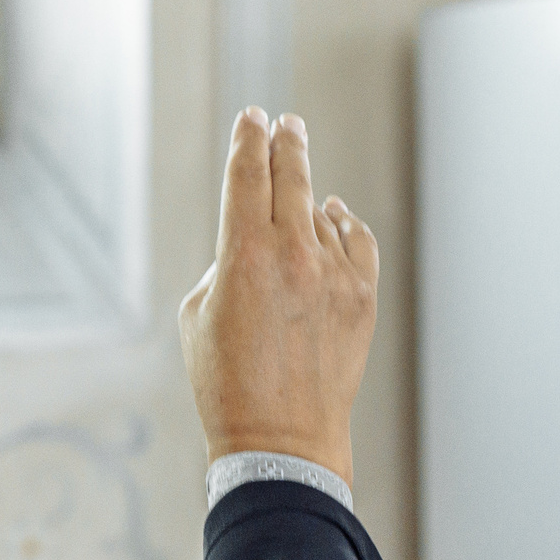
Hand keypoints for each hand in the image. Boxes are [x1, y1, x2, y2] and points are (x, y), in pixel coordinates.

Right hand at [178, 109, 378, 486]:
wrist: (283, 441)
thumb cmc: (227, 385)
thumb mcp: (197, 316)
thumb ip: (224, 264)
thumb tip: (254, 242)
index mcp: (243, 254)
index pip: (248, 172)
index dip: (249, 138)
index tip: (253, 118)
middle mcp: (294, 254)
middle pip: (293, 175)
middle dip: (287, 142)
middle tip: (286, 124)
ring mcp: (334, 275)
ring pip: (324, 211)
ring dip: (311, 194)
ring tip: (303, 183)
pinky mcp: (362, 298)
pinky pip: (356, 242)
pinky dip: (344, 225)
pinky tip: (334, 217)